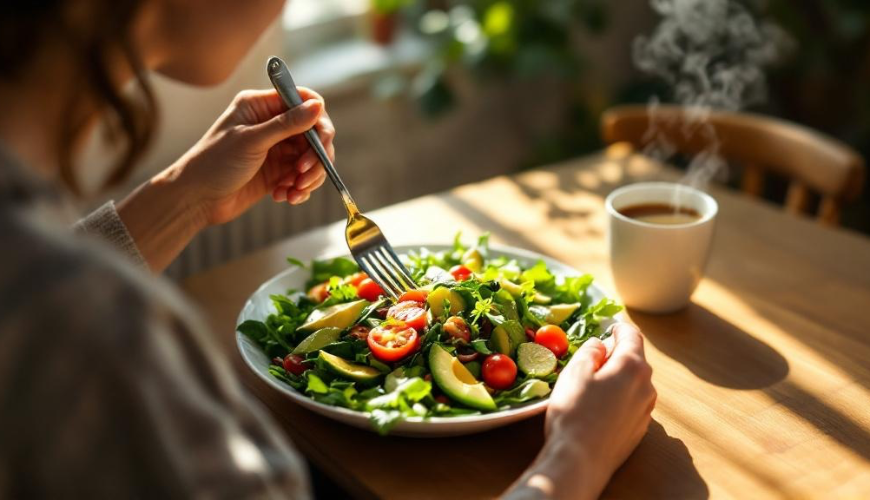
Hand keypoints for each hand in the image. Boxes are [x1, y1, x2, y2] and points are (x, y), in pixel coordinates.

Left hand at [173, 88, 334, 225]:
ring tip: (293, 191)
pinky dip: (299, 189)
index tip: (322, 140)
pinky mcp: (278, 172)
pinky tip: (284, 197)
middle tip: (305, 174)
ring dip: (309, 176)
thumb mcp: (252, 141)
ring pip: (311, 158)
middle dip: (315, 156)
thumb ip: (287, 124)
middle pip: (313, 132)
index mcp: (261, 106)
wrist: (196, 199)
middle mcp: (272, 124)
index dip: (317, 119)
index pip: (302, 100)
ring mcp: (276, 149)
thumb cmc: (214, 163)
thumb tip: (318, 106)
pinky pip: (302, 177)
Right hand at [504, 324, 655, 499]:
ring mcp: (645, 410)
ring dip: (617, 376)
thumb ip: (591, 351)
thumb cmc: (573, 412)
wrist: (580, 460)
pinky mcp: (638, 429)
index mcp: (632, 366)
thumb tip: (601, 345)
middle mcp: (646, 386)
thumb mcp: (576, 371)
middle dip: (617, 353)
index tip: (611, 325)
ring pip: (633, 383)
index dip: (620, 328)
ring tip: (593, 382)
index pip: (632, 336)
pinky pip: (631, 403)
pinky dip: (618, 397)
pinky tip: (598, 406)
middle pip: (635, 359)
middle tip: (594, 354)